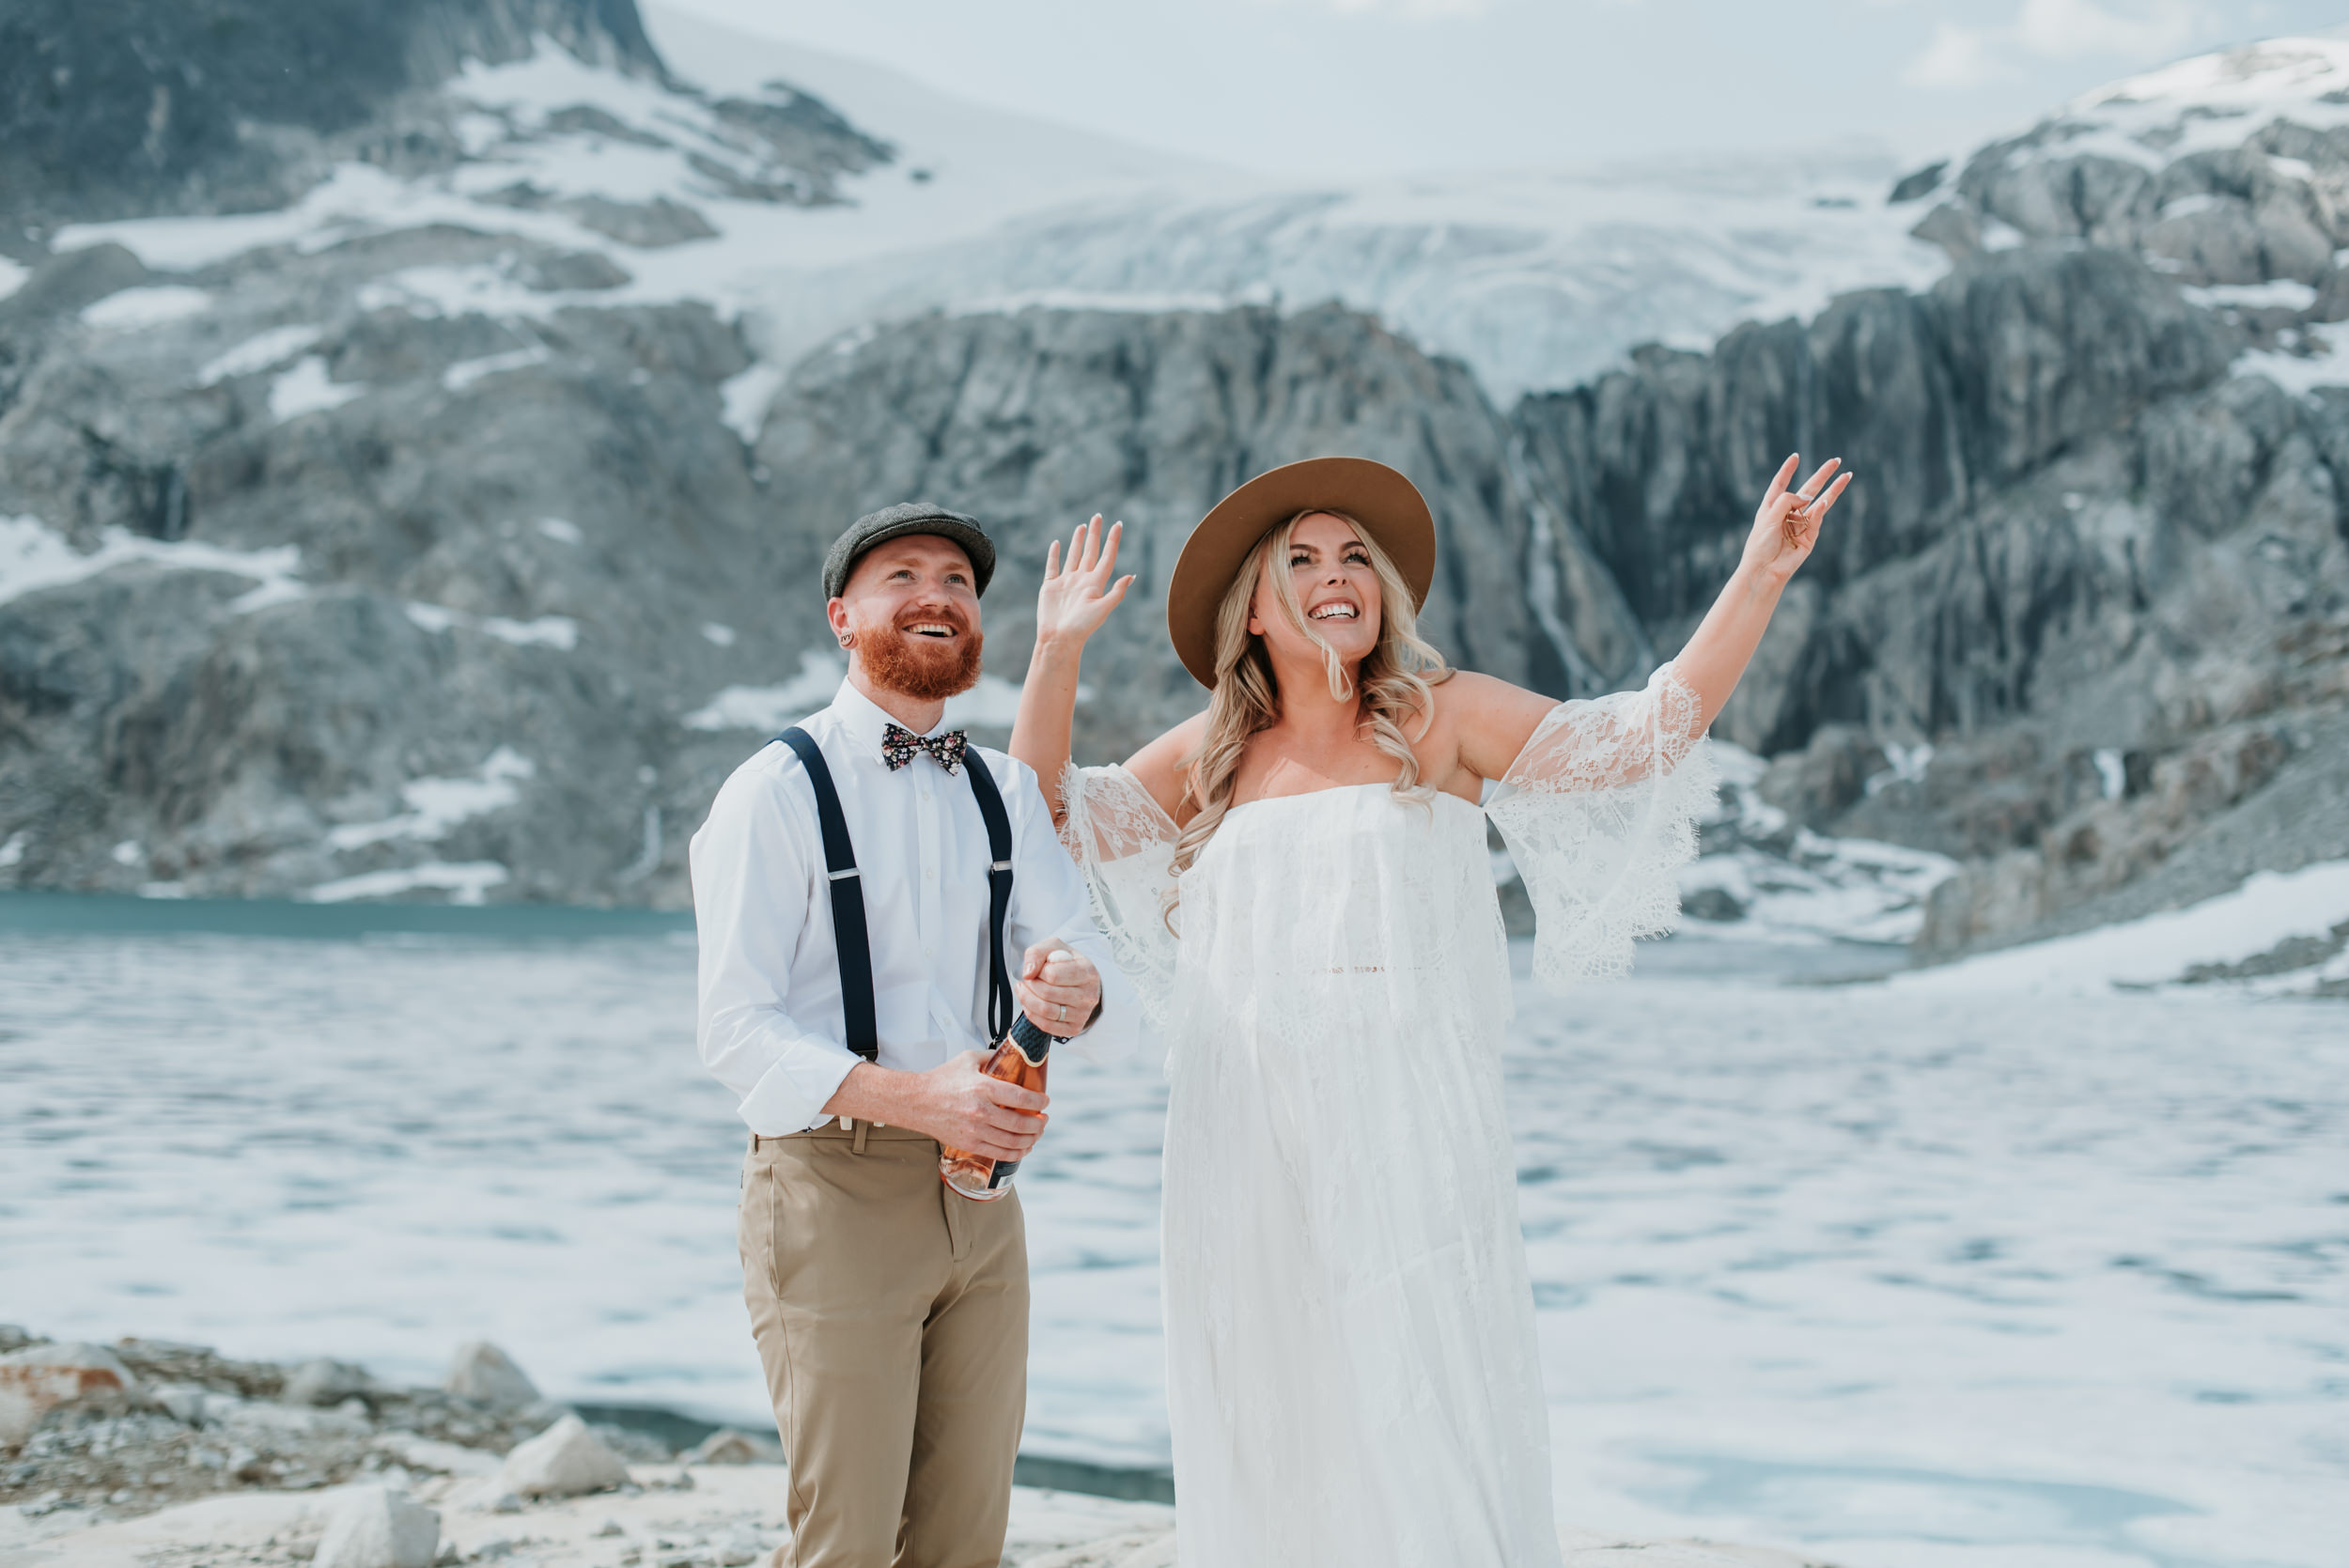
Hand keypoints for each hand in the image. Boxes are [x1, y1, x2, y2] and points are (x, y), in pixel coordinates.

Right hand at [910, 1051, 1048, 1160]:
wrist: (915, 1102)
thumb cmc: (940, 1081)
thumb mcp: (967, 1060)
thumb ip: (991, 1057)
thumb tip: (1010, 1056)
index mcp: (983, 1088)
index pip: (1021, 1098)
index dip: (1039, 1102)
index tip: (1045, 1101)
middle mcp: (980, 1111)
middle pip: (1021, 1123)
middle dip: (1039, 1123)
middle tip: (1044, 1119)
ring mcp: (975, 1131)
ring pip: (1013, 1142)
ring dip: (1031, 1139)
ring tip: (1037, 1133)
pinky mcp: (969, 1144)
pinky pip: (999, 1154)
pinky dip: (1016, 1153)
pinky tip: (1023, 1148)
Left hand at [1015, 939, 1100, 1036]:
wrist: (1079, 982)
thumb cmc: (1065, 963)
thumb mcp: (1053, 947)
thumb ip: (1037, 953)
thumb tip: (1028, 973)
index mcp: (1088, 972)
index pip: (1053, 975)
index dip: (1039, 971)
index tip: (1039, 969)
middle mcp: (1089, 995)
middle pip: (1047, 993)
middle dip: (1030, 985)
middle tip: (1027, 980)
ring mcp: (1083, 1014)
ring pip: (1045, 1011)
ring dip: (1027, 999)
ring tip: (1024, 989)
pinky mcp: (1074, 1028)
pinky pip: (1046, 1026)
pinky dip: (1031, 1014)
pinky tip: (1029, 1003)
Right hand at [1035, 515, 1134, 649]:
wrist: (1059, 638)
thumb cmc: (1082, 627)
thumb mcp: (1102, 609)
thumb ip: (1116, 593)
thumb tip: (1131, 576)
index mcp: (1096, 583)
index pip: (1107, 556)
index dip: (1113, 540)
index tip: (1118, 524)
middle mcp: (1082, 580)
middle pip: (1090, 551)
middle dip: (1095, 534)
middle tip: (1098, 516)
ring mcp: (1066, 582)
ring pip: (1073, 555)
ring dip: (1078, 540)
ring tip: (1082, 526)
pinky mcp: (1050, 586)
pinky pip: (1053, 566)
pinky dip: (1055, 554)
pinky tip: (1058, 543)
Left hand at [1740, 454, 1851, 584]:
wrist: (1764, 570)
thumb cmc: (1760, 544)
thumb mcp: (1769, 516)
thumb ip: (1787, 500)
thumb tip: (1810, 497)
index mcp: (1772, 507)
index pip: (1780, 484)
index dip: (1787, 470)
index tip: (1795, 457)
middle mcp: (1787, 514)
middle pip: (1808, 489)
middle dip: (1822, 475)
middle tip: (1837, 460)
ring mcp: (1800, 525)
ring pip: (1820, 502)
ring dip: (1833, 489)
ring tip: (1846, 475)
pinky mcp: (1809, 538)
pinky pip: (1816, 520)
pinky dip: (1820, 510)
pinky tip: (1824, 500)